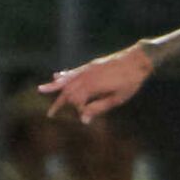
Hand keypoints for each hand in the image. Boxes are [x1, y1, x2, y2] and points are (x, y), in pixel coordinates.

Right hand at [38, 44, 152, 121]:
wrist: (138, 59)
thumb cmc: (131, 82)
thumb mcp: (118, 98)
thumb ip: (99, 108)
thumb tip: (83, 120)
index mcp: (93, 86)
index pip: (77, 101)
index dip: (77, 110)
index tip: (83, 116)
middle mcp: (87, 76)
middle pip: (68, 91)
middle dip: (59, 103)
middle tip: (50, 114)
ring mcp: (88, 69)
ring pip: (67, 79)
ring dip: (54, 86)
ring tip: (41, 90)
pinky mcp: (91, 65)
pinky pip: (74, 71)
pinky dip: (64, 75)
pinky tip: (57, 76)